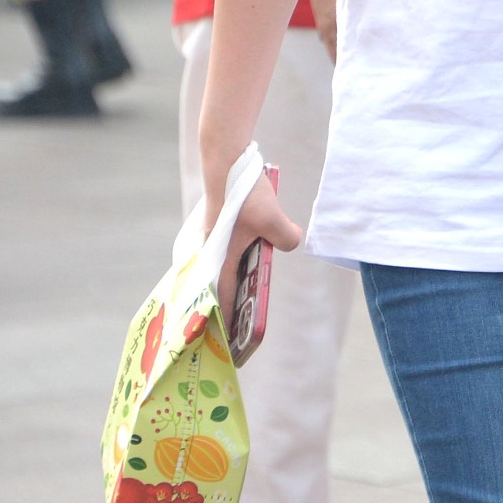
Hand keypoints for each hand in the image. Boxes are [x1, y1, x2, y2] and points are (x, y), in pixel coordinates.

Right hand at [205, 165, 301, 315]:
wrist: (225, 163)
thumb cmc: (245, 194)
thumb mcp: (273, 219)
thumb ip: (286, 238)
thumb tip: (291, 242)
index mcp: (220, 258)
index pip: (223, 298)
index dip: (228, 318)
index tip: (231, 340)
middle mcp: (211, 253)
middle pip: (223, 286)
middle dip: (232, 305)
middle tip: (242, 324)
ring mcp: (213, 240)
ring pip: (225, 268)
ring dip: (236, 281)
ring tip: (250, 295)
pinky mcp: (218, 229)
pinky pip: (228, 252)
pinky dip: (238, 260)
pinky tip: (253, 258)